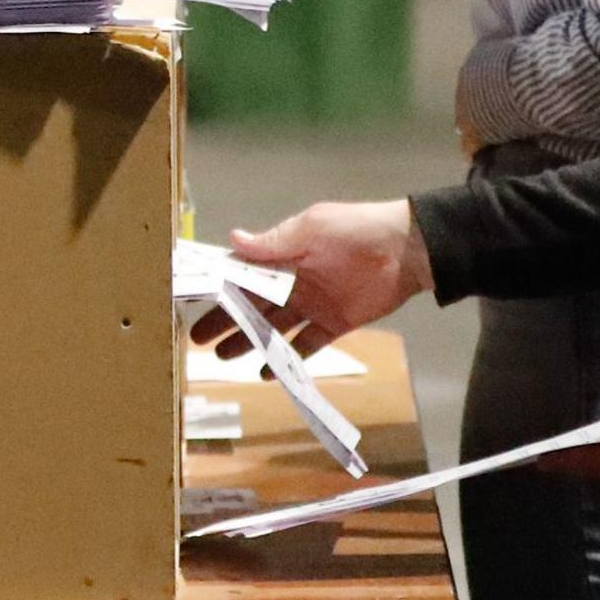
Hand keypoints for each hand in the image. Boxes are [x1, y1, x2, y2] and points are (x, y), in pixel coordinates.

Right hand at [190, 199, 429, 357]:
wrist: (407, 250)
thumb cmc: (355, 231)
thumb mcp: (311, 229)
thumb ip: (273, 242)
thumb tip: (232, 239)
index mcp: (283, 256)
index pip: (242, 273)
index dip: (218, 288)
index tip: (191, 303)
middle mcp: (292, 281)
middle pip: (252, 305)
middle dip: (226, 321)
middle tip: (198, 341)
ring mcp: (312, 305)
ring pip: (273, 327)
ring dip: (250, 341)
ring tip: (225, 358)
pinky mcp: (334, 323)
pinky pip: (306, 344)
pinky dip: (288, 357)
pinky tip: (267, 371)